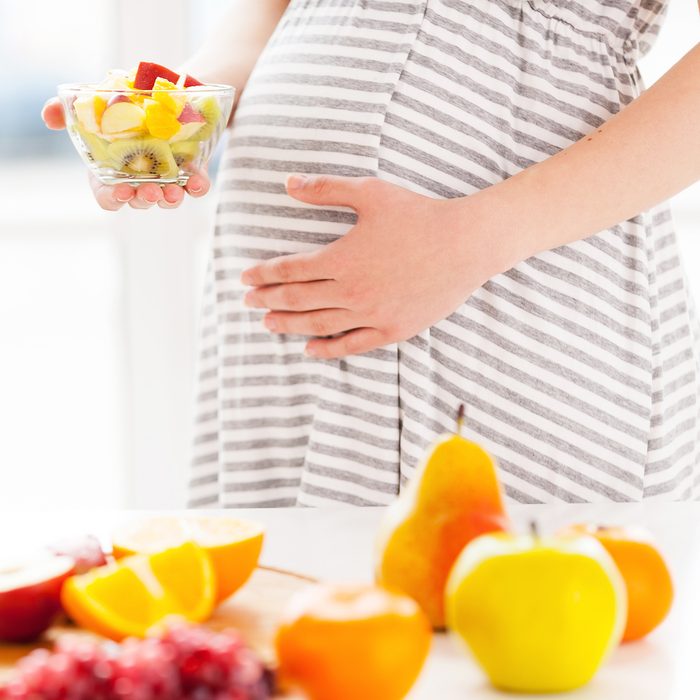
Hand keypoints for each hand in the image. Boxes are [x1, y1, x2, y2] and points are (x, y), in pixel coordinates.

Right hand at [42, 97, 210, 210]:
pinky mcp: (191, 171)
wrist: (165, 88)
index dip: (112, 199)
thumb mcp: (96, 103)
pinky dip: (198, 186)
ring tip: (173, 191)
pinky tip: (198, 182)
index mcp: (112, 170)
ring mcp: (167, 178)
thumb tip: (49, 116)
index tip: (119, 192)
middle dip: (144, 199)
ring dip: (170, 199)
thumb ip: (69, 111)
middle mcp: (139, 179)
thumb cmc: (124, 103)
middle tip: (150, 191)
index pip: (108, 198)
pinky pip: (196, 186)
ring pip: (168, 199)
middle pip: (139, 201)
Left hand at [241, 175, 510, 358]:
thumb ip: (326, 189)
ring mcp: (371, 314)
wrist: (466, 244)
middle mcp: (351, 292)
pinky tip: (309, 349)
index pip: (290, 271)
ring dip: (289, 325)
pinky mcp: (392, 329)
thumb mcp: (370, 193)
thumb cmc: (418, 215)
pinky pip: (352, 344)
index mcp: (341, 259)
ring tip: (268, 325)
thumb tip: (287, 183)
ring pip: (319, 325)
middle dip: (268, 300)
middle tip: (248, 302)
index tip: (246, 277)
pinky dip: (328, 349)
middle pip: (298, 300)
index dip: (264, 274)